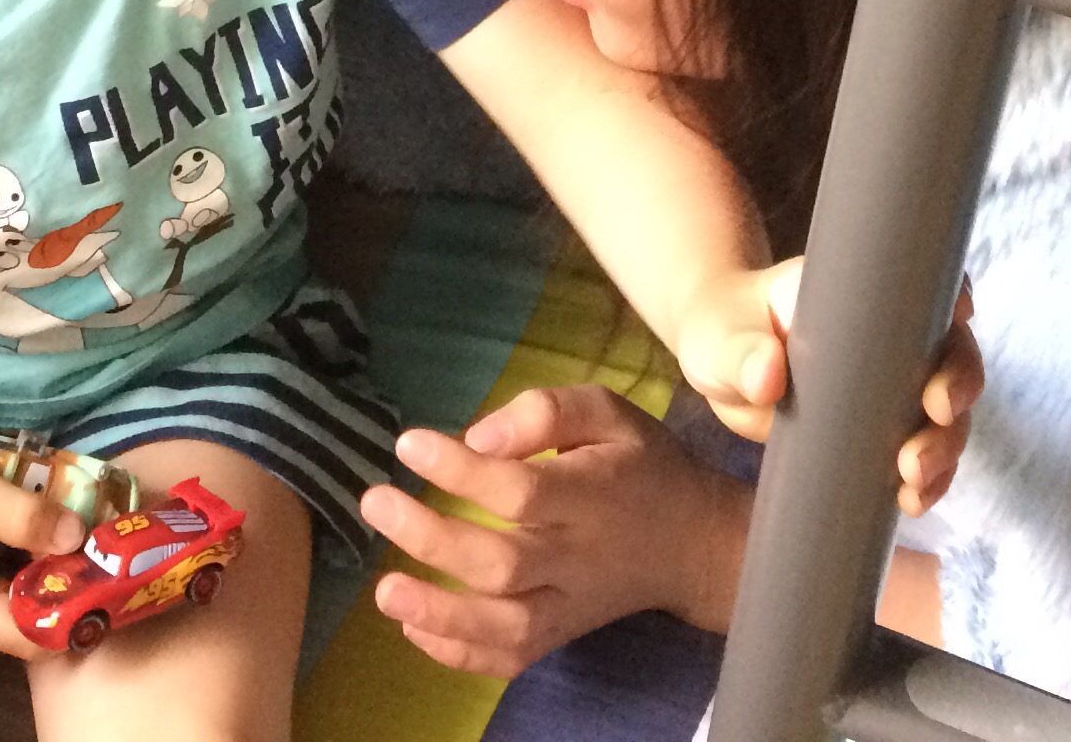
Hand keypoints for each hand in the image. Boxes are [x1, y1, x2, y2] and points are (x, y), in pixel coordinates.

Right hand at [0, 434, 90, 656]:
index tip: (106, 570)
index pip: (34, 638)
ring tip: (81, 534)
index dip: (76, 610)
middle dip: (71, 591)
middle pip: (33, 629)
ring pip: (23, 614)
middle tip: (102, 545)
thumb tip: (78, 538)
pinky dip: (32, 572)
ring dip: (53, 579)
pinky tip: (48, 536)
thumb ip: (26, 517)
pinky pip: (8, 598)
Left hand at [360, 384, 752, 675]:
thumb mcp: (609, 413)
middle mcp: (579, 558)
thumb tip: (476, 437)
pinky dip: (461, 654)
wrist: (694, 544)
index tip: (409, 443)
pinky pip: (512, 658)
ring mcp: (570, 605)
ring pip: (506, 627)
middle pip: (502, 564)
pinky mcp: (562, 634)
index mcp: (593, 494)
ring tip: (385, 592)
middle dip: (432, 539)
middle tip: (376, 502)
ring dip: (440, 615)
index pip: (521, 492)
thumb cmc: (641, 465)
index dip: (462, 471)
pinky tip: (415, 629)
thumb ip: (547, 412)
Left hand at [673, 260, 981, 502]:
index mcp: (866, 293)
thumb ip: (740, 350)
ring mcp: (895, 389)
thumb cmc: (723, 329)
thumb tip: (768, 374)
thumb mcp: (722, 334)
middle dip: (957, 389)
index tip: (960, 318)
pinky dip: (927, 482)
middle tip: (935, 416)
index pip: (930, 285)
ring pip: (947, 416)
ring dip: (945, 448)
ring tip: (912, 479)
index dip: (956, 301)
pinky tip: (911, 502)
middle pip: (952, 356)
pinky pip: (922, 458)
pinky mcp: (884, 434)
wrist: (721, 368)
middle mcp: (896, 337)